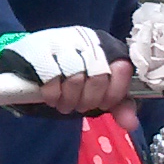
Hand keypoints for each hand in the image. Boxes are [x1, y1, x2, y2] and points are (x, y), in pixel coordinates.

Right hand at [0, 25, 131, 115]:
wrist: (32, 60)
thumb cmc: (72, 76)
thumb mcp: (99, 90)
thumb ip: (119, 105)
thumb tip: (131, 123)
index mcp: (106, 47)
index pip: (122, 68)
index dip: (115, 92)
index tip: (104, 102)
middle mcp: (86, 40)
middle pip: (98, 77)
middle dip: (90, 100)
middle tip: (81, 106)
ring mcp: (62, 43)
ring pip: (75, 79)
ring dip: (70, 100)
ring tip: (66, 104)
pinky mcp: (39, 51)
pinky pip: (51, 80)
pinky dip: (53, 96)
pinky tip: (52, 98)